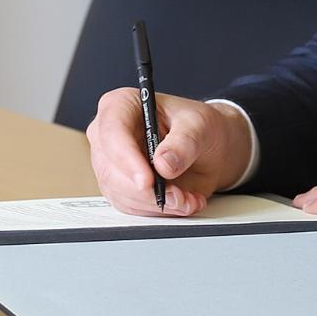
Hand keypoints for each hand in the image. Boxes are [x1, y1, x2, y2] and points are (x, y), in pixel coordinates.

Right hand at [86, 89, 252, 216]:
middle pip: (110, 169)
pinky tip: (182, 202)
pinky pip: (130, 206)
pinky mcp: (119, 186)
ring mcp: (111, 163)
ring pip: (119, 193)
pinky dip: (158, 210)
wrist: (208, 148)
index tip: (148, 180)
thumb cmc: (198, 126)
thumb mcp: (199, 125)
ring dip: (156, 203)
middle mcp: (109, 134)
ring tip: (187, 198)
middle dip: (146, 191)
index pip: (112, 132)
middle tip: (178, 196)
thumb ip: (184, 143)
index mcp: (121, 105)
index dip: (126, 158)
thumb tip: (163, 164)